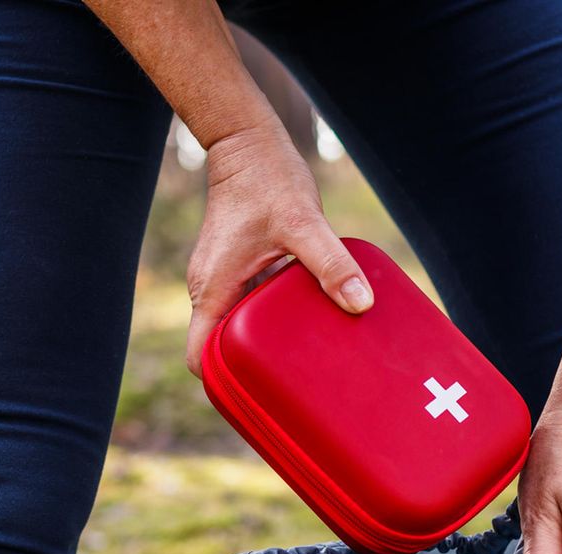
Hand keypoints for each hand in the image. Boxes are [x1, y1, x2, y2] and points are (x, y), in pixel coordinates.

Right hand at [183, 125, 373, 377]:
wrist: (249, 144)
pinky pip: (252, 308)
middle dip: (250, 373)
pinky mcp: (241, 269)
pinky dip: (274, 321)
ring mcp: (225, 280)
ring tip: (307, 366)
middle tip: (295, 392)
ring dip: (266, 347)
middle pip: (220, 351)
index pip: (201, 357)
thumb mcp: (304, 224)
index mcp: (214, 289)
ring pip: (238, 329)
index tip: (257, 401)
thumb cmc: (268, 180)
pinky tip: (309, 324)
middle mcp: (212, 290)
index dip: (222, 385)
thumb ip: (331, 265)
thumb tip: (360, 304)